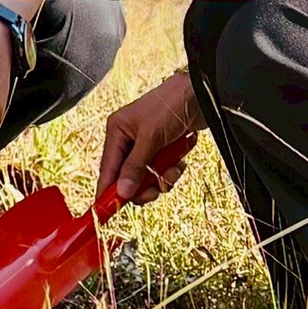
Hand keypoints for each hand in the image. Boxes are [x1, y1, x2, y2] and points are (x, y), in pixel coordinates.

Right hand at [96, 71, 201, 204]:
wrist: (200, 95)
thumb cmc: (170, 106)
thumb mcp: (150, 137)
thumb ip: (135, 166)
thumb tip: (122, 192)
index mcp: (117, 131)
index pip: (107, 169)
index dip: (108, 191)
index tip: (107, 213)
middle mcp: (128, 140)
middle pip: (128, 179)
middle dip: (144, 185)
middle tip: (156, 188)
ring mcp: (146, 147)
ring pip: (147, 178)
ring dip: (162, 177)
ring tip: (174, 166)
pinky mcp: (163, 151)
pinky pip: (162, 173)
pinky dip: (172, 171)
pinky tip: (180, 160)